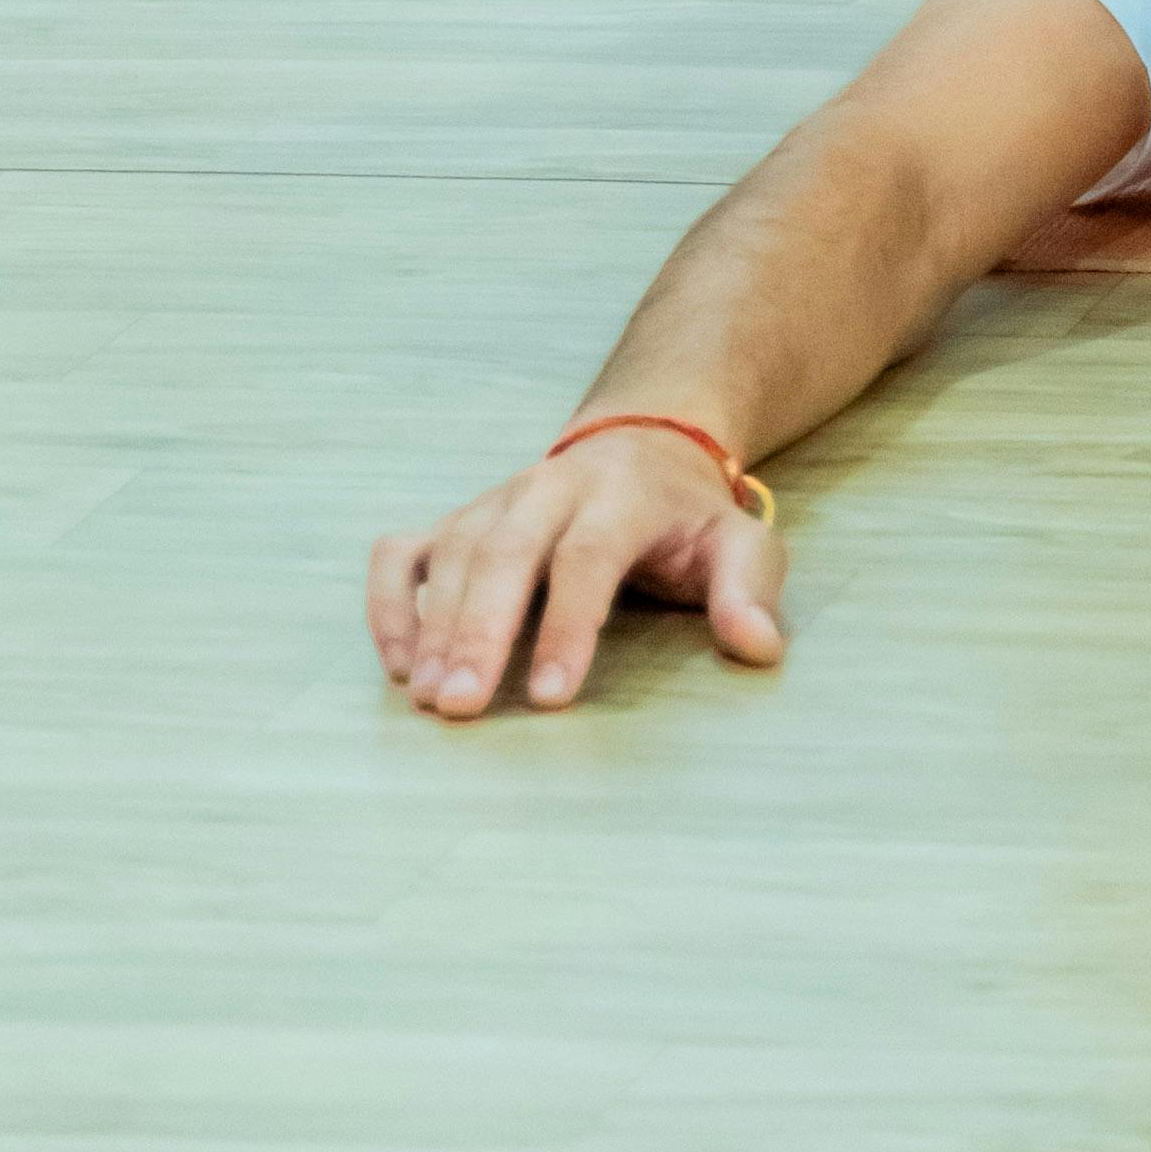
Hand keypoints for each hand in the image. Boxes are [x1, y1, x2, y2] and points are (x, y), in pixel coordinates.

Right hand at [367, 427, 784, 721]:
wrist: (643, 444)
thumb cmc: (688, 516)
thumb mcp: (738, 542)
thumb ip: (749, 590)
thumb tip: (759, 647)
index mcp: (621, 494)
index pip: (588, 558)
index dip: (568, 627)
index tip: (550, 699)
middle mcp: (548, 488)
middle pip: (504, 553)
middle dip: (478, 631)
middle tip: (461, 707)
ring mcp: (495, 502)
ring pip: (453, 555)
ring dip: (434, 627)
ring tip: (430, 700)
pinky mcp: (457, 521)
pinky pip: (405, 554)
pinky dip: (391, 603)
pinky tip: (398, 664)